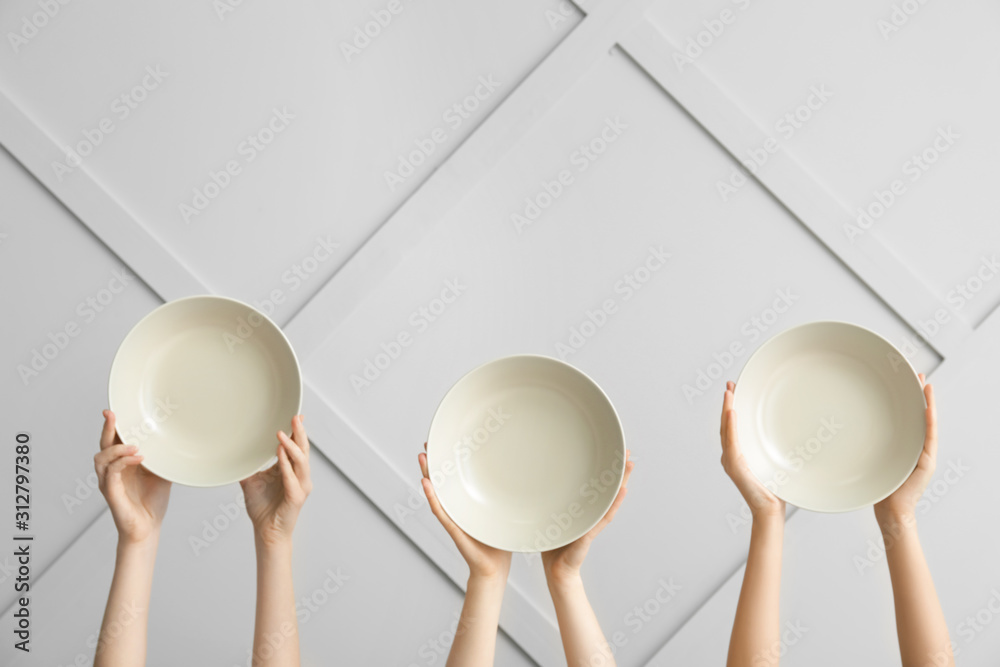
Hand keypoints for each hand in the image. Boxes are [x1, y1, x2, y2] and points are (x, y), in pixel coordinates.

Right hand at [96, 410, 170, 544]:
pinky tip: (138, 458)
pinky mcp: (111, 493)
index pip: (113, 441)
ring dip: (117, 448)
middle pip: (103, 445)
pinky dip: (122, 463)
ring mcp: (109, 482)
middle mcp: (111, 471)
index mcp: (122, 464)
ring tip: (136, 446)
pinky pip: (110, 474)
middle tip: (113, 415)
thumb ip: (161, 457)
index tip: (113, 410)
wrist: (148, 527)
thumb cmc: (151, 501)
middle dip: (107, 428)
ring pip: (102, 458)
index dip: (112, 426)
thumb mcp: (161, 473)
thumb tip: (174, 440)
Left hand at [241, 415, 311, 547]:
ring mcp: (300, 486)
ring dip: (291, 447)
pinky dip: (286, 464)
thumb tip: (234, 452)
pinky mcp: (296, 497)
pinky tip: (280, 453)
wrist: (266, 531)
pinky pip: (291, 477)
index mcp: (291, 470)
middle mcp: (300, 476)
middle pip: (303, 450)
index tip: (296, 416)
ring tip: (282, 434)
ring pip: (300, 461)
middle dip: (300, 433)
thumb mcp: (252, 481)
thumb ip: (249, 466)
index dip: (298, 432)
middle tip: (295, 418)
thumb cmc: (263, 507)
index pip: (298, 447)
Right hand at [418, 443, 511, 581]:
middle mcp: (457, 510)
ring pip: (436, 494)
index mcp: (467, 505)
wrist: (494, 570)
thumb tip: (523, 477)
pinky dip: (433, 499)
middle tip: (427, 444)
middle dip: (433, 464)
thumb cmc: (498, 545)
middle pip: (441, 483)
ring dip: (428, 476)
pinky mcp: (455, 531)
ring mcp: (454, 519)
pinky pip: (441, 513)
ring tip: (422, 459)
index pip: (455, 480)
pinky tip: (427, 485)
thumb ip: (507, 499)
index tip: (444, 443)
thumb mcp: (503, 514)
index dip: (448, 462)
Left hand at [541, 451, 633, 586]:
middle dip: (618, 472)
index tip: (612, 450)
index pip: (596, 486)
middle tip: (627, 453)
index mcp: (583, 509)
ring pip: (610, 501)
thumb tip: (533, 477)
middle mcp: (591, 515)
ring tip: (628, 466)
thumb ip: (547, 501)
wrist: (556, 571)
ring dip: (621, 483)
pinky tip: (621, 492)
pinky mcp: (588, 535)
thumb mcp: (549, 516)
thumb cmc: (553, 544)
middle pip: (608, 490)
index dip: (605, 470)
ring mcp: (592, 524)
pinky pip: (602, 519)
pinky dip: (612, 505)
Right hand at [720, 381, 784, 519]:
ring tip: (730, 393)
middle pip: (726, 424)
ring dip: (727, 410)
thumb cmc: (774, 490)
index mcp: (739, 454)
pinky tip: (732, 412)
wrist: (770, 509)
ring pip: (726, 429)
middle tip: (730, 385)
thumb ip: (778, 449)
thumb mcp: (777, 463)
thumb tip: (799, 433)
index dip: (732, 408)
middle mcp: (731, 455)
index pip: (733, 426)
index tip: (735, 390)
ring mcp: (730, 460)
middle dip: (728, 404)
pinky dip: (731, 426)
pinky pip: (731, 441)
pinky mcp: (734, 465)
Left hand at [875, 375, 936, 523]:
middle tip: (916, 374)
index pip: (904, 417)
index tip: (900, 381)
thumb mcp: (867, 459)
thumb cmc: (875, 488)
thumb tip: (837, 429)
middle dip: (917, 395)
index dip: (904, 400)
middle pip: (916, 416)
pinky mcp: (926, 461)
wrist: (889, 510)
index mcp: (901, 445)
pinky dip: (929, 422)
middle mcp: (913, 446)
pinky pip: (929, 437)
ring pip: (926, 423)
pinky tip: (928, 407)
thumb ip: (862, 445)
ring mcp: (922, 453)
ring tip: (925, 384)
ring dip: (927, 403)